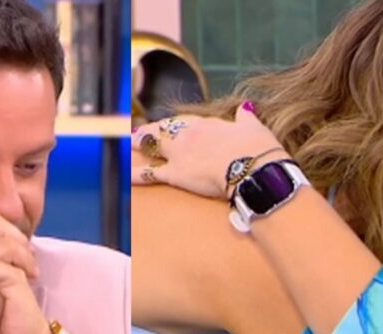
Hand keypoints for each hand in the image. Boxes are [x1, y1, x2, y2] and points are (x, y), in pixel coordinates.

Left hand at [130, 102, 287, 198]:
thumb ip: (246, 119)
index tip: (167, 126)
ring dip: (138, 144)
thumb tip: (246, 109)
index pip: (185, 121)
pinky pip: (150, 173)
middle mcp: (189, 134)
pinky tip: (125, 174)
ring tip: (128, 144)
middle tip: (137, 132)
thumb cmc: (258, 148)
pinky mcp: (176, 173)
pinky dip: (136, 174)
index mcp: (208, 123)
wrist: (254, 167)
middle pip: (163, 130)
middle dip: (150, 131)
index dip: (174, 125)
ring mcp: (180, 153)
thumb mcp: (254, 128)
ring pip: (152, 145)